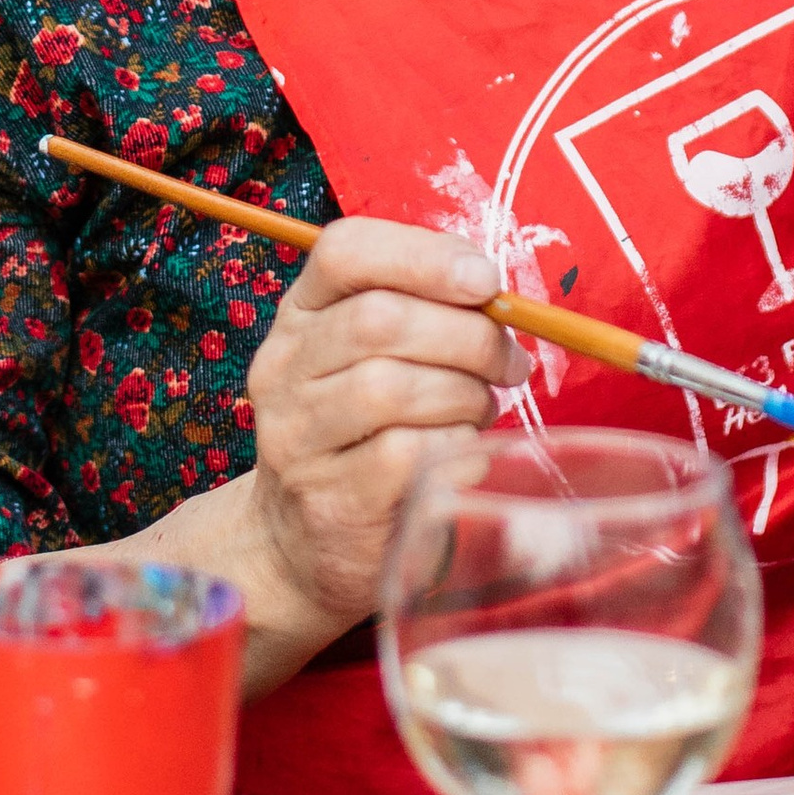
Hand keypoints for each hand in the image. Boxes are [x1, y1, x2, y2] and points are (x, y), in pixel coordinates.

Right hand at [241, 220, 518, 647]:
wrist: (305, 543)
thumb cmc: (365, 432)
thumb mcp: (375, 356)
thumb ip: (424, 311)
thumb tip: (494, 293)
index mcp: (300, 314)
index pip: (344, 251)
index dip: (424, 255)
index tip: (485, 280)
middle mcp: (285, 368)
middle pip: (380, 320)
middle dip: (469, 335)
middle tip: (509, 362)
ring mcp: (299, 438)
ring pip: (396, 387)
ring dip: (466, 395)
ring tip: (479, 409)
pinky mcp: (334, 501)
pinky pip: (414, 454)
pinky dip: (458, 446)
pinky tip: (462, 452)